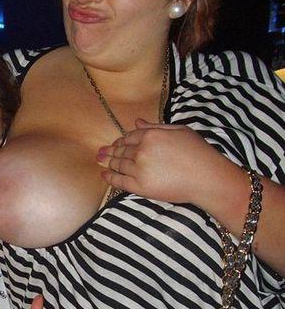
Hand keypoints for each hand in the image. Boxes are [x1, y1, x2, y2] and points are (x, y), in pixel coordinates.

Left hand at [96, 119, 230, 204]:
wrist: (208, 178)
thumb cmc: (198, 153)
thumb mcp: (179, 131)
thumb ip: (155, 126)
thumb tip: (136, 121)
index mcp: (150, 136)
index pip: (129, 137)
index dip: (120, 140)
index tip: (116, 143)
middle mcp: (142, 151)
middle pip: (121, 151)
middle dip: (110, 151)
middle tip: (101, 152)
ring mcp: (139, 170)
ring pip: (118, 165)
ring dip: (107, 162)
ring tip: (100, 161)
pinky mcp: (140, 187)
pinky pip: (119, 181)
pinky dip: (109, 178)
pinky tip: (104, 175)